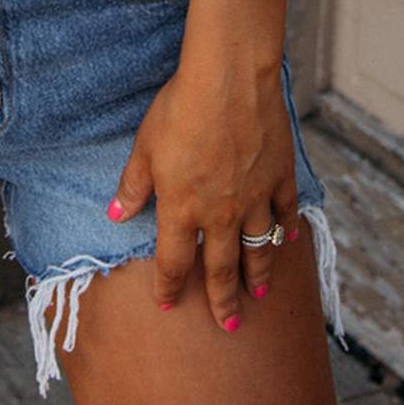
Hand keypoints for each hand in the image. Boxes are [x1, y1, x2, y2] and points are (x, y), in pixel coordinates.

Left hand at [104, 58, 299, 332]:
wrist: (230, 80)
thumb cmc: (180, 108)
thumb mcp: (145, 146)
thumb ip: (133, 185)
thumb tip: (114, 214)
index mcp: (182, 208)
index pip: (173, 261)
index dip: (169, 287)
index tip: (167, 305)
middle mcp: (220, 214)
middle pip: (220, 268)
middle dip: (222, 299)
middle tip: (228, 324)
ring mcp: (254, 198)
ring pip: (257, 248)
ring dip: (257, 274)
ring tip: (258, 294)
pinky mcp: (279, 177)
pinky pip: (285, 212)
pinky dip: (288, 230)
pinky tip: (289, 240)